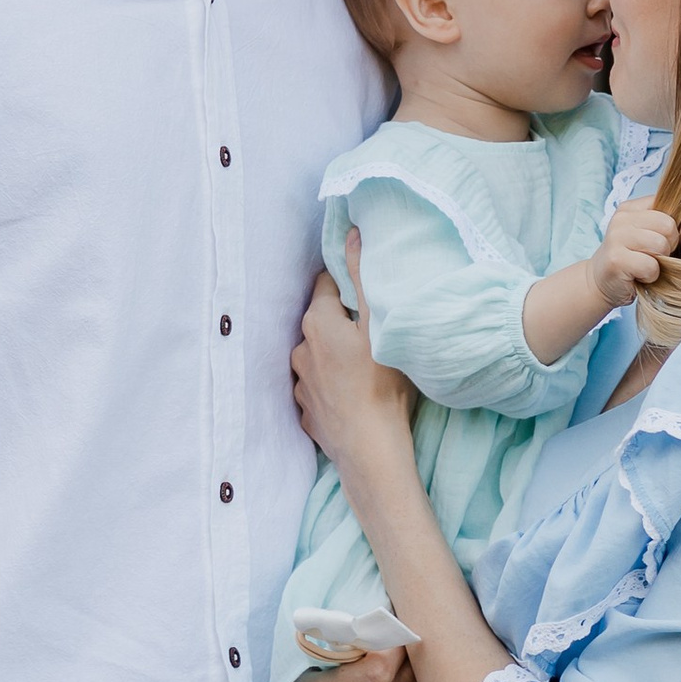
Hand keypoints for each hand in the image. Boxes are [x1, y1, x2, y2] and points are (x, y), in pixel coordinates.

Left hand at [292, 249, 410, 462]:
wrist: (370, 448)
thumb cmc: (381, 382)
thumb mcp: (379, 322)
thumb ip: (362, 274)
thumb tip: (350, 233)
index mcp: (317, 322)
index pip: (325, 285)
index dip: (346, 286)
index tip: (365, 295)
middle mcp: (300, 349)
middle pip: (320, 322)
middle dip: (340, 322)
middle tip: (370, 332)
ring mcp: (300, 383)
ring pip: (316, 356)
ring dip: (333, 355)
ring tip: (362, 367)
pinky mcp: (305, 412)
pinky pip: (317, 388)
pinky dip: (330, 386)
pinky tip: (352, 395)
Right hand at [589, 202, 678, 311]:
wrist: (600, 282)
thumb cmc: (630, 260)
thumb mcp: (646, 237)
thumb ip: (664, 228)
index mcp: (630, 209)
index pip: (667, 207)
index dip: (671, 228)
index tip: (658, 240)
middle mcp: (621, 219)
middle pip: (668, 225)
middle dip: (669, 245)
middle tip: (654, 256)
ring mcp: (616, 237)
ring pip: (661, 244)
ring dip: (660, 262)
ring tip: (645, 265)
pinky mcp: (616, 259)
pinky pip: (650, 266)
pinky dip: (651, 275)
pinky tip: (639, 276)